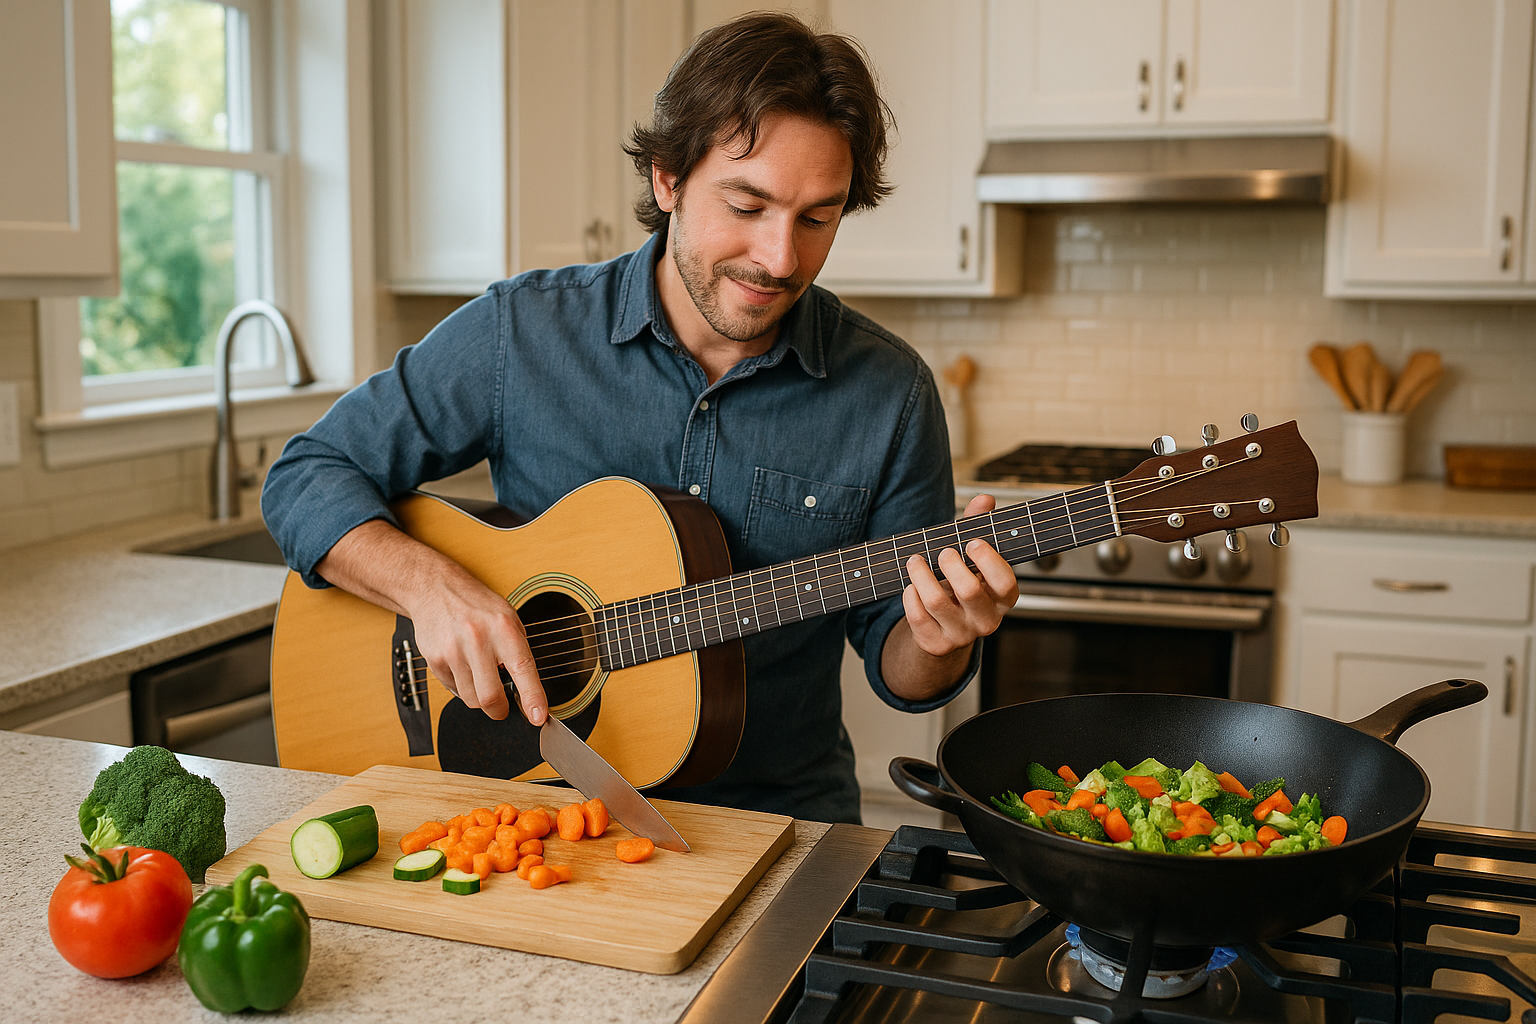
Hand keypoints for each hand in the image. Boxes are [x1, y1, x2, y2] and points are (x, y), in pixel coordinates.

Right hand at [315, 520, 548, 725]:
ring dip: (479, 698)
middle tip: (503, 710)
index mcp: (503, 627)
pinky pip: (453, 690)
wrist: (434, 588)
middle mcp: (478, 639)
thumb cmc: (476, 604)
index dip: (533, 697)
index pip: (523, 668)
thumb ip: (518, 649)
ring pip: (470, 698)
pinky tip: (463, 666)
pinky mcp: (435, 659)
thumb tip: (528, 689)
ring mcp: (454, 650)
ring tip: (480, 675)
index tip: (539, 716)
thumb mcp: (507, 616)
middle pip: (490, 696)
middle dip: (500, 711)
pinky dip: (462, 686)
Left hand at [901, 493, 1019, 658]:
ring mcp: (961, 633)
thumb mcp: (973, 559)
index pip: (1005, 582)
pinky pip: (917, 617)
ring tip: (915, 561)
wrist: (945, 626)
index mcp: (1003, 598)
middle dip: (951, 565)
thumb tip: (984, 499)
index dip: (988, 561)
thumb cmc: (963, 584)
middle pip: (969, 590)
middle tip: (943, 553)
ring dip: (921, 574)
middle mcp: (987, 619)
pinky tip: (911, 586)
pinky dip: (910, 596)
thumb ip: (979, 527)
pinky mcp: (936, 643)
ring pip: (937, 601)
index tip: (971, 543)